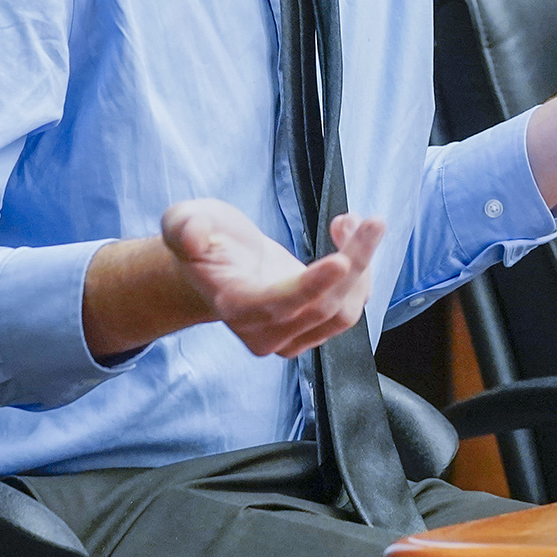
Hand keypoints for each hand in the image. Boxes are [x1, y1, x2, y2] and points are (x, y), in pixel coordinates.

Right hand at [160, 199, 384, 357]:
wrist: (216, 265)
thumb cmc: (203, 240)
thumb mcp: (184, 220)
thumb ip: (184, 226)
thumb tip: (192, 235)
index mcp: (234, 305)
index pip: (278, 305)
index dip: (311, 286)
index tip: (341, 260)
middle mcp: (264, 332)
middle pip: (322, 307)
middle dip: (355, 261)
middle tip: (372, 221)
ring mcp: (291, 336)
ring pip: (343, 311)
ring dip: (362, 265)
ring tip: (355, 224)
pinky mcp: (313, 328)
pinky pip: (350, 308)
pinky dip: (361, 273)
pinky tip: (349, 238)